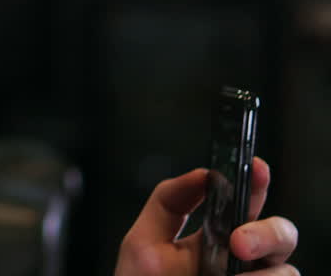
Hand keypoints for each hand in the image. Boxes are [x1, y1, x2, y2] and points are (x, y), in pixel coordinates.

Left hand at [116, 158, 298, 275]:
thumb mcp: (143, 242)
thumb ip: (168, 202)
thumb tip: (201, 174)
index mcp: (216, 238)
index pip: (247, 204)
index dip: (256, 182)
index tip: (253, 167)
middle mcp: (242, 262)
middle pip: (281, 235)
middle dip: (267, 232)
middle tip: (238, 244)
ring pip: (288, 272)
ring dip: (267, 273)